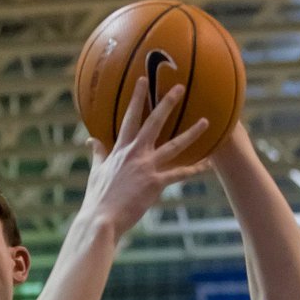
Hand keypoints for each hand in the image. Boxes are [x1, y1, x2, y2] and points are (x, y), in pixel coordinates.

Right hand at [80, 77, 211, 239]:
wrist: (101, 219)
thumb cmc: (97, 198)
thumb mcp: (96, 172)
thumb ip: (98, 154)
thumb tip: (91, 140)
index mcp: (120, 150)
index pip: (129, 119)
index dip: (136, 98)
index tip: (142, 80)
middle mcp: (135, 154)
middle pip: (154, 123)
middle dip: (167, 103)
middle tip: (180, 88)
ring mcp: (146, 167)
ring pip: (174, 145)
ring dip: (192, 133)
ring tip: (206, 121)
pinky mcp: (155, 183)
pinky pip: (179, 174)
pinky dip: (194, 169)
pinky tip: (208, 164)